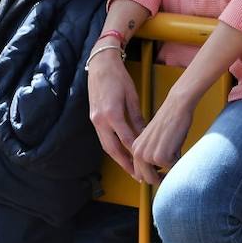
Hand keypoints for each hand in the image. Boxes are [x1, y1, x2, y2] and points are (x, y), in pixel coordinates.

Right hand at [88, 48, 148, 179]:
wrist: (100, 66)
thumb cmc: (119, 78)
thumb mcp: (132, 96)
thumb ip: (137, 117)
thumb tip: (145, 134)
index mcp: (112, 114)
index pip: (126, 139)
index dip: (136, 153)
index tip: (147, 163)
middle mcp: (101, 120)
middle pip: (113, 149)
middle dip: (125, 164)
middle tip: (138, 176)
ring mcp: (95, 120)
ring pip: (106, 146)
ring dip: (118, 159)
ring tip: (131, 169)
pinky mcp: (93, 119)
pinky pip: (104, 138)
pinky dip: (113, 148)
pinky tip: (122, 154)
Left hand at [127, 89, 194, 183]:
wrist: (177, 106)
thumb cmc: (171, 120)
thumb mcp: (155, 139)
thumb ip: (151, 153)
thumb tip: (157, 171)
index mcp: (135, 148)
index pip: (139, 172)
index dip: (152, 175)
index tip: (162, 175)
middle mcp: (138, 153)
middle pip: (147, 179)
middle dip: (161, 178)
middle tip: (171, 173)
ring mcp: (148, 156)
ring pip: (160, 175)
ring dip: (170, 168)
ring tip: (176, 152)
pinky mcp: (161, 156)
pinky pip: (172, 167)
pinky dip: (179, 160)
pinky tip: (179, 145)